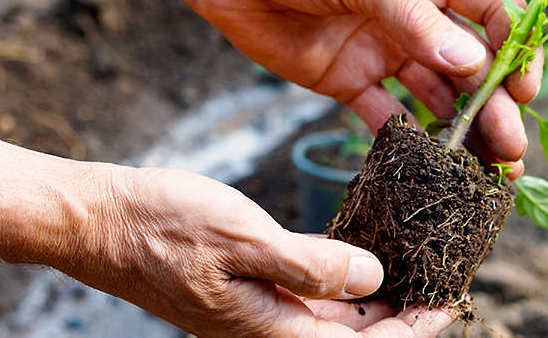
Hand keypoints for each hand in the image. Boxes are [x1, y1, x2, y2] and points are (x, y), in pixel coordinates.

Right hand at [72, 166, 453, 337]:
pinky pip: (308, 299)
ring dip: (375, 300)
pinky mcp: (247, 293)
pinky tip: (358, 257)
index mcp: (269, 331)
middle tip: (440, 278)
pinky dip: (341, 283)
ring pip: (333, 320)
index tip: (447, 300)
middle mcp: (266, 332)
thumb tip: (373, 277)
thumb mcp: (242, 236)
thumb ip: (310, 265)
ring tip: (412, 267)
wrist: (100, 220)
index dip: (413, 328)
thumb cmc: (162, 225)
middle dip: (401, 315)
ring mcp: (255, 315)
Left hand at [191, 0, 541, 173]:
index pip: (493, 8)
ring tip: (483, 168)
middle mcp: (414, 12)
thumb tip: (473, 63)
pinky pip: (384, 113)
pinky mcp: (347, 78)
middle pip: (472, 62)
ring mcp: (382, 47)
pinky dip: (405, 138)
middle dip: (495, 102)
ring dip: (462, 127)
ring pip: (436, 94)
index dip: (516, 46)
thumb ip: (415, 19)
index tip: (525, 87)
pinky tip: (425, 163)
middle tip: (510, 147)